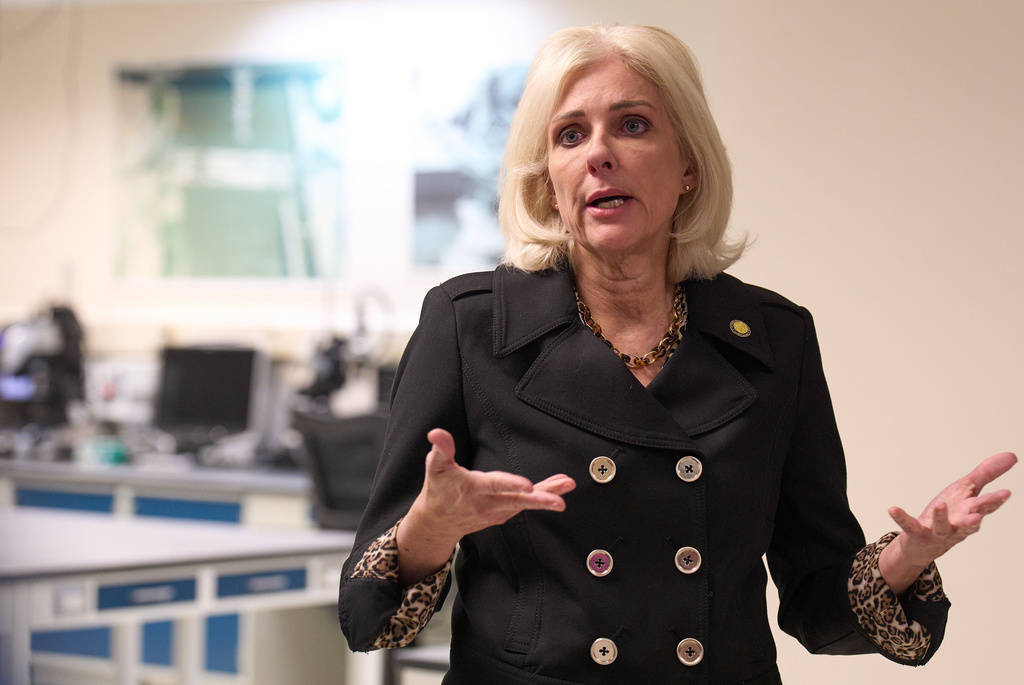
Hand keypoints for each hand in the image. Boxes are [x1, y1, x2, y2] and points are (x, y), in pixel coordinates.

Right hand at [396, 428, 574, 584]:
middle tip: (560, 501)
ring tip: (566, 485)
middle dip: (540, 500)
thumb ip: (440, 449)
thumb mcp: (435, 467)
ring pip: (525, 504)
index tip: (529, 486)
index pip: (494, 486)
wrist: (438, 522)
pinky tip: (557, 488)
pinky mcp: (503, 514)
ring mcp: (497, 511)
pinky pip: (524, 505)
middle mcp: (488, 503)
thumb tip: (436, 433)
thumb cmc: (438, 490)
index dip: (512, 484)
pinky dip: (542, 497)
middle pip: (517, 501)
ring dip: (548, 495)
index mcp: (473, 489)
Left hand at [880, 451, 1015, 591]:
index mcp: (969, 511)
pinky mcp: (917, 533)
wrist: (924, 544)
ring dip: (940, 517)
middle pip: (969, 519)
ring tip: (939, 506)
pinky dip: (902, 518)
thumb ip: (987, 473)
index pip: (985, 506)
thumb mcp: (967, 490)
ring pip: (942, 526)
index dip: (995, 501)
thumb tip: (1012, 456)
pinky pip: (909, 526)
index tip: (1006, 493)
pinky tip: (893, 509)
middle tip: (979, 511)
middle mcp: (957, 524)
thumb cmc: (949, 514)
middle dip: (976, 515)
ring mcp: (937, 531)